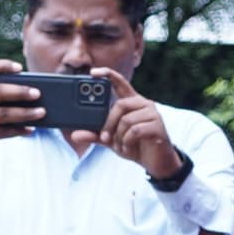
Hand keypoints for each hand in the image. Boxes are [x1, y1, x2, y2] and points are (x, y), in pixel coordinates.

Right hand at [0, 57, 42, 169]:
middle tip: (37, 93)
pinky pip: (3, 131)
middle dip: (20, 92)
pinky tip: (30, 129)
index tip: (20, 68)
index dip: (3, 65)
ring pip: (4, 113)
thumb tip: (26, 94)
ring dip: (25, 113)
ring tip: (41, 112)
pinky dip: (19, 130)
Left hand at [97, 72, 187, 188]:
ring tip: (120, 146)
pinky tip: (128, 148)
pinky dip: (127, 142)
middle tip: (105, 138)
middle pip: (120, 105)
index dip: (107, 74)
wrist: (156, 162)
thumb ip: (96, 135)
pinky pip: (135, 131)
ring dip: (119, 136)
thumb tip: (75, 135)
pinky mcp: (158, 126)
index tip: (93, 72)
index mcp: (133, 102)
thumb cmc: (135, 146)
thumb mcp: (112, 140)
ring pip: (127, 120)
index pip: (120, 82)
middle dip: (109, 123)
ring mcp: (152, 114)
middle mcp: (144, 104)